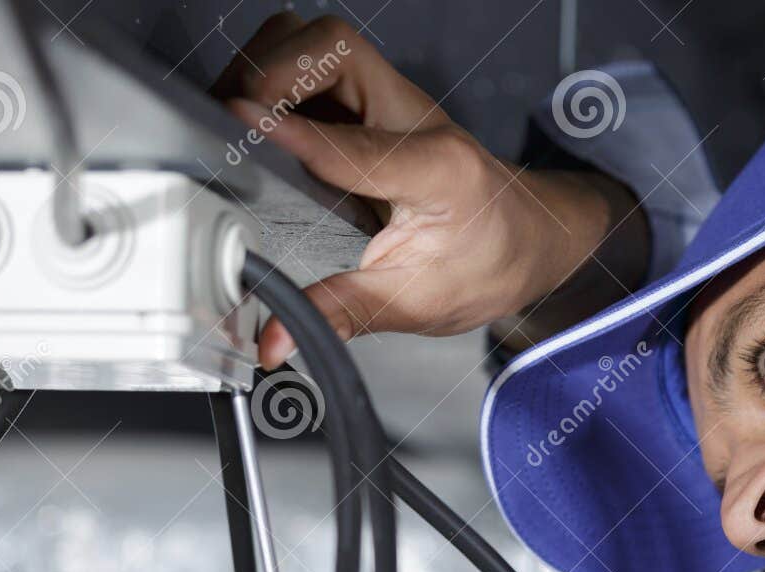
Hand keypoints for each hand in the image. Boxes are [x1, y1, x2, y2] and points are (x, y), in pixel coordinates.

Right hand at [214, 15, 643, 367]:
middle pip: (332, 48)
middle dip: (270, 73)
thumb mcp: (419, 303)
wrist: (532, 238)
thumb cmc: (490, 264)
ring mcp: (395, 102)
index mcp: (439, 169)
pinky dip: (277, 78)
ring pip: (318, 41)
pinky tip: (261, 123)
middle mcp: (417, 120)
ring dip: (269, 67)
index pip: (352, 140)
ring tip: (238, 120)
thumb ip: (343, 311)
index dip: (290, 130)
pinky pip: (315, 63)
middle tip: (231, 124)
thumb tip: (276, 336)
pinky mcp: (375, 102)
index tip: (237, 123)